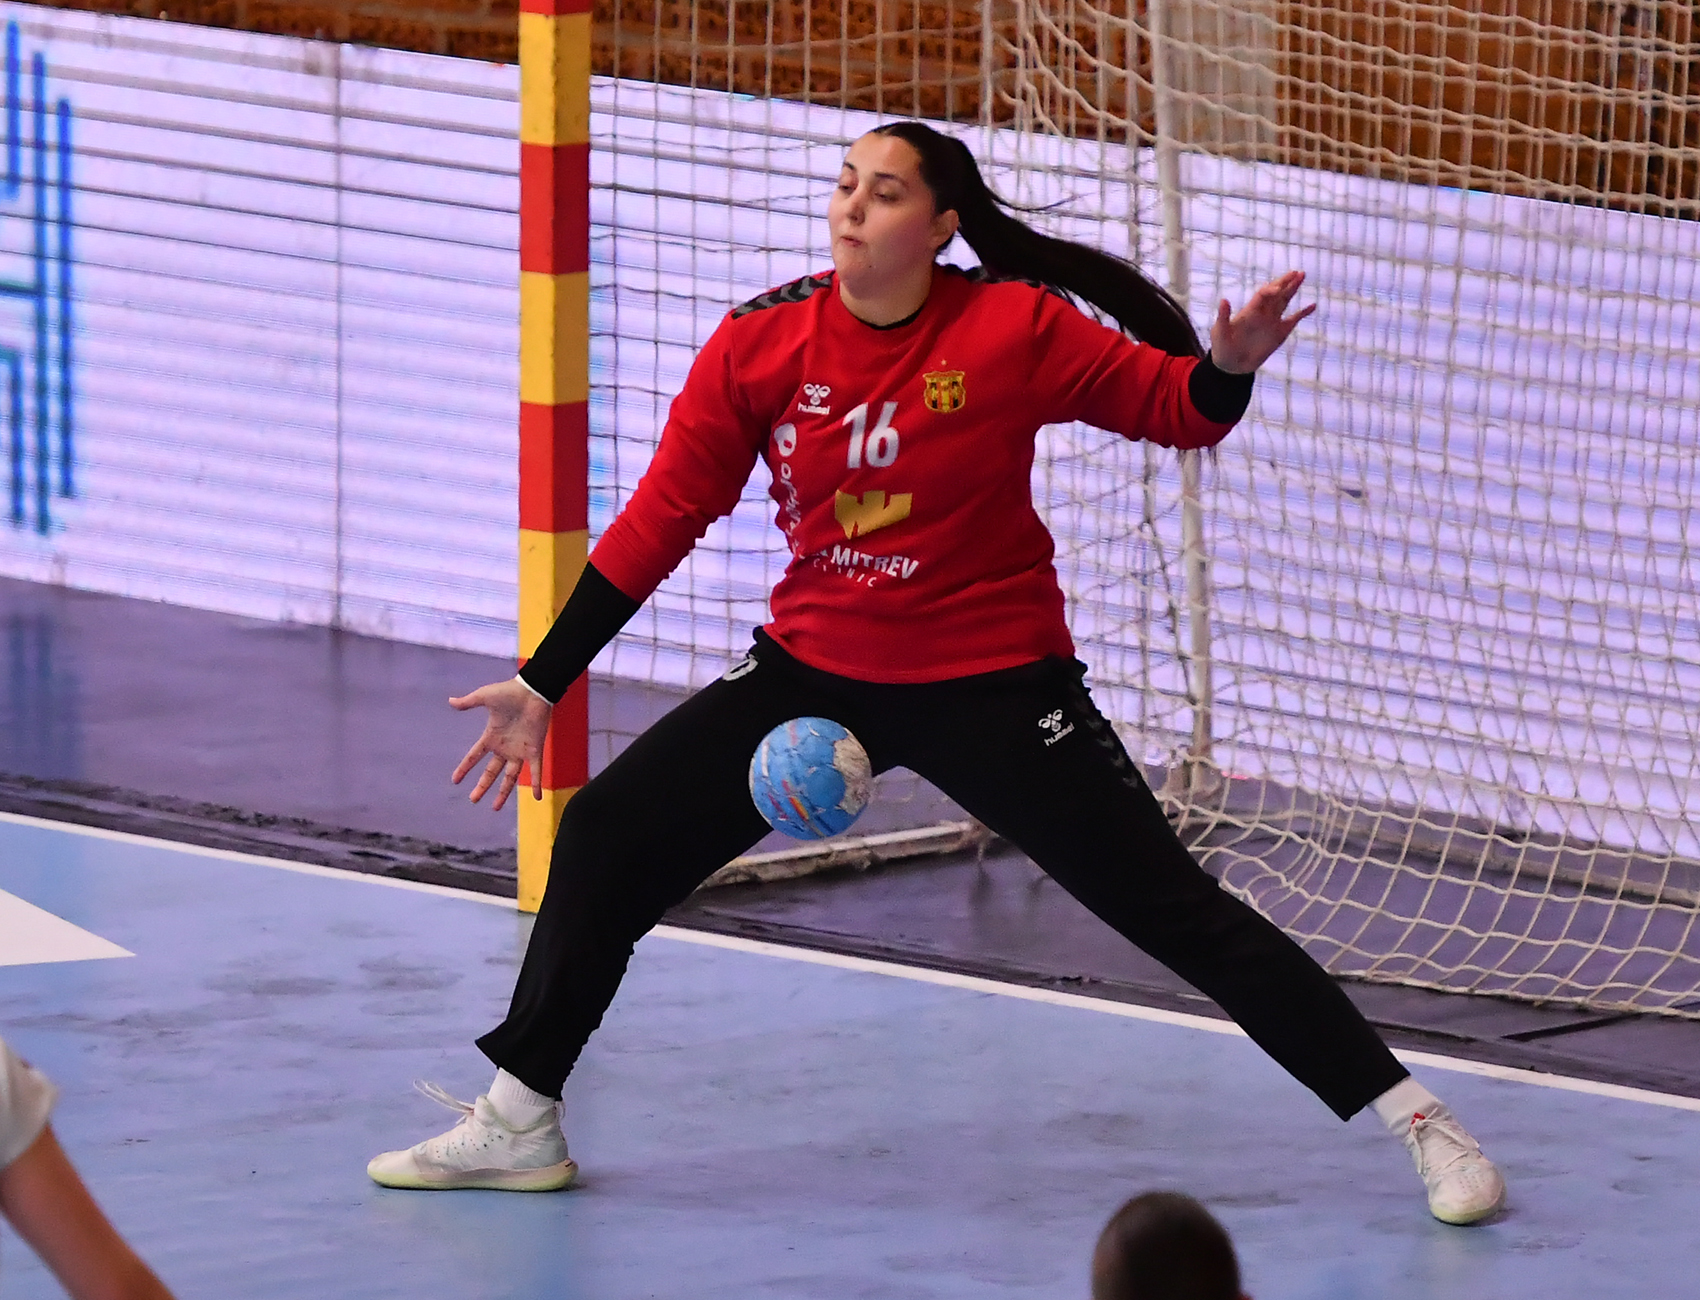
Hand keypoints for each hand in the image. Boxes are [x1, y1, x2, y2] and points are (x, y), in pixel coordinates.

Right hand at [449, 678, 552, 810]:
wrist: (533, 691)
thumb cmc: (509, 693)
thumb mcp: (485, 697)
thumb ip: (469, 702)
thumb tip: (450, 701)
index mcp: (492, 737)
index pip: (474, 756)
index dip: (465, 768)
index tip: (455, 780)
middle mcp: (505, 748)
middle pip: (491, 772)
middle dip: (482, 786)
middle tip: (473, 800)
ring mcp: (519, 751)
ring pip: (510, 777)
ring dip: (503, 792)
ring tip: (494, 808)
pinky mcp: (534, 750)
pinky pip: (536, 771)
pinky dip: (537, 784)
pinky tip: (537, 798)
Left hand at [1209, 270, 1315, 373]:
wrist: (1232, 366)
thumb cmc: (1222, 348)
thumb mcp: (1220, 332)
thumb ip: (1223, 317)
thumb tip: (1224, 299)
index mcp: (1250, 311)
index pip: (1263, 295)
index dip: (1270, 290)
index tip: (1276, 290)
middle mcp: (1263, 312)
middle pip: (1276, 292)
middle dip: (1285, 282)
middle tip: (1296, 272)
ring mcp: (1272, 321)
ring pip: (1285, 300)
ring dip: (1293, 288)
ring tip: (1302, 275)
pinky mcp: (1280, 333)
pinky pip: (1294, 319)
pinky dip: (1303, 313)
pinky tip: (1313, 305)